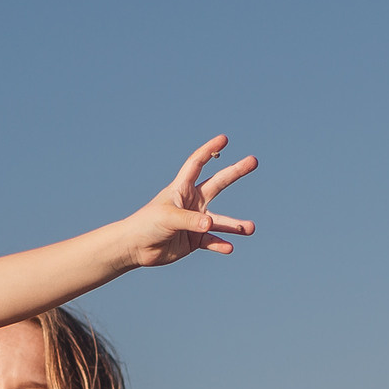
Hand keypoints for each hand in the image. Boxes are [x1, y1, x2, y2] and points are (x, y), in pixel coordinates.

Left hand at [121, 136, 257, 266]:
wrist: (136, 248)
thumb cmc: (147, 225)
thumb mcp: (168, 218)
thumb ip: (190, 221)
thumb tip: (210, 225)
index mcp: (181, 189)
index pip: (197, 164)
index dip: (209, 150)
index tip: (224, 139)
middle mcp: (191, 202)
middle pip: (218, 183)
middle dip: (235, 171)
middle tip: (253, 161)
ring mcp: (194, 221)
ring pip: (220, 220)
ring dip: (235, 225)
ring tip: (250, 229)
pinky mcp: (194, 239)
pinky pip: (211, 241)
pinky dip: (220, 245)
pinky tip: (229, 248)